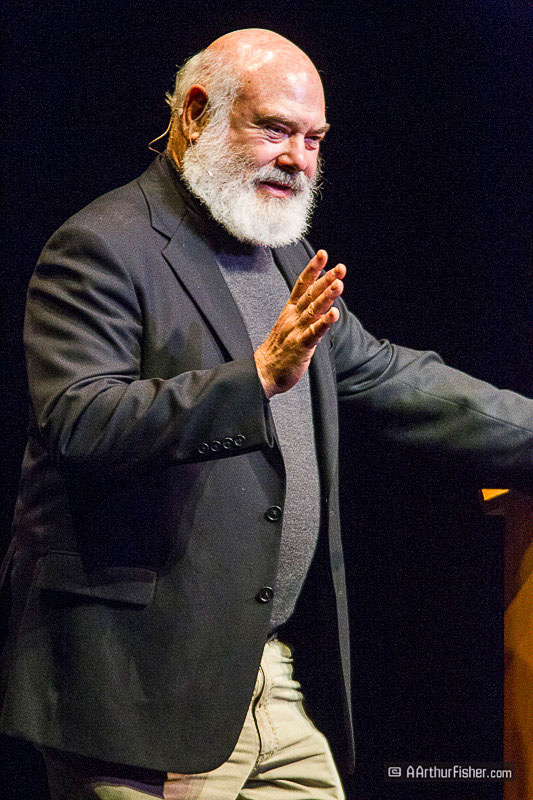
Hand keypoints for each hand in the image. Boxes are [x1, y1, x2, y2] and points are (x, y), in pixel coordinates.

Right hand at [254, 250, 344, 397]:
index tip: (323, 254)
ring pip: (313, 310)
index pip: (302, 285)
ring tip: (339, 284)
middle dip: (326, 279)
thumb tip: (322, 301)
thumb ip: (305, 312)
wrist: (263, 372)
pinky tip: (335, 314)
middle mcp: (293, 317)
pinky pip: (314, 333)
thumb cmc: (279, 350)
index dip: (313, 269)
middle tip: (340, 267)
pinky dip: (324, 323)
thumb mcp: (289, 325)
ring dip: (327, 296)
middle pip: (311, 294)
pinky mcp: (300, 346)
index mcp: (290, 310)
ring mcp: (296, 330)